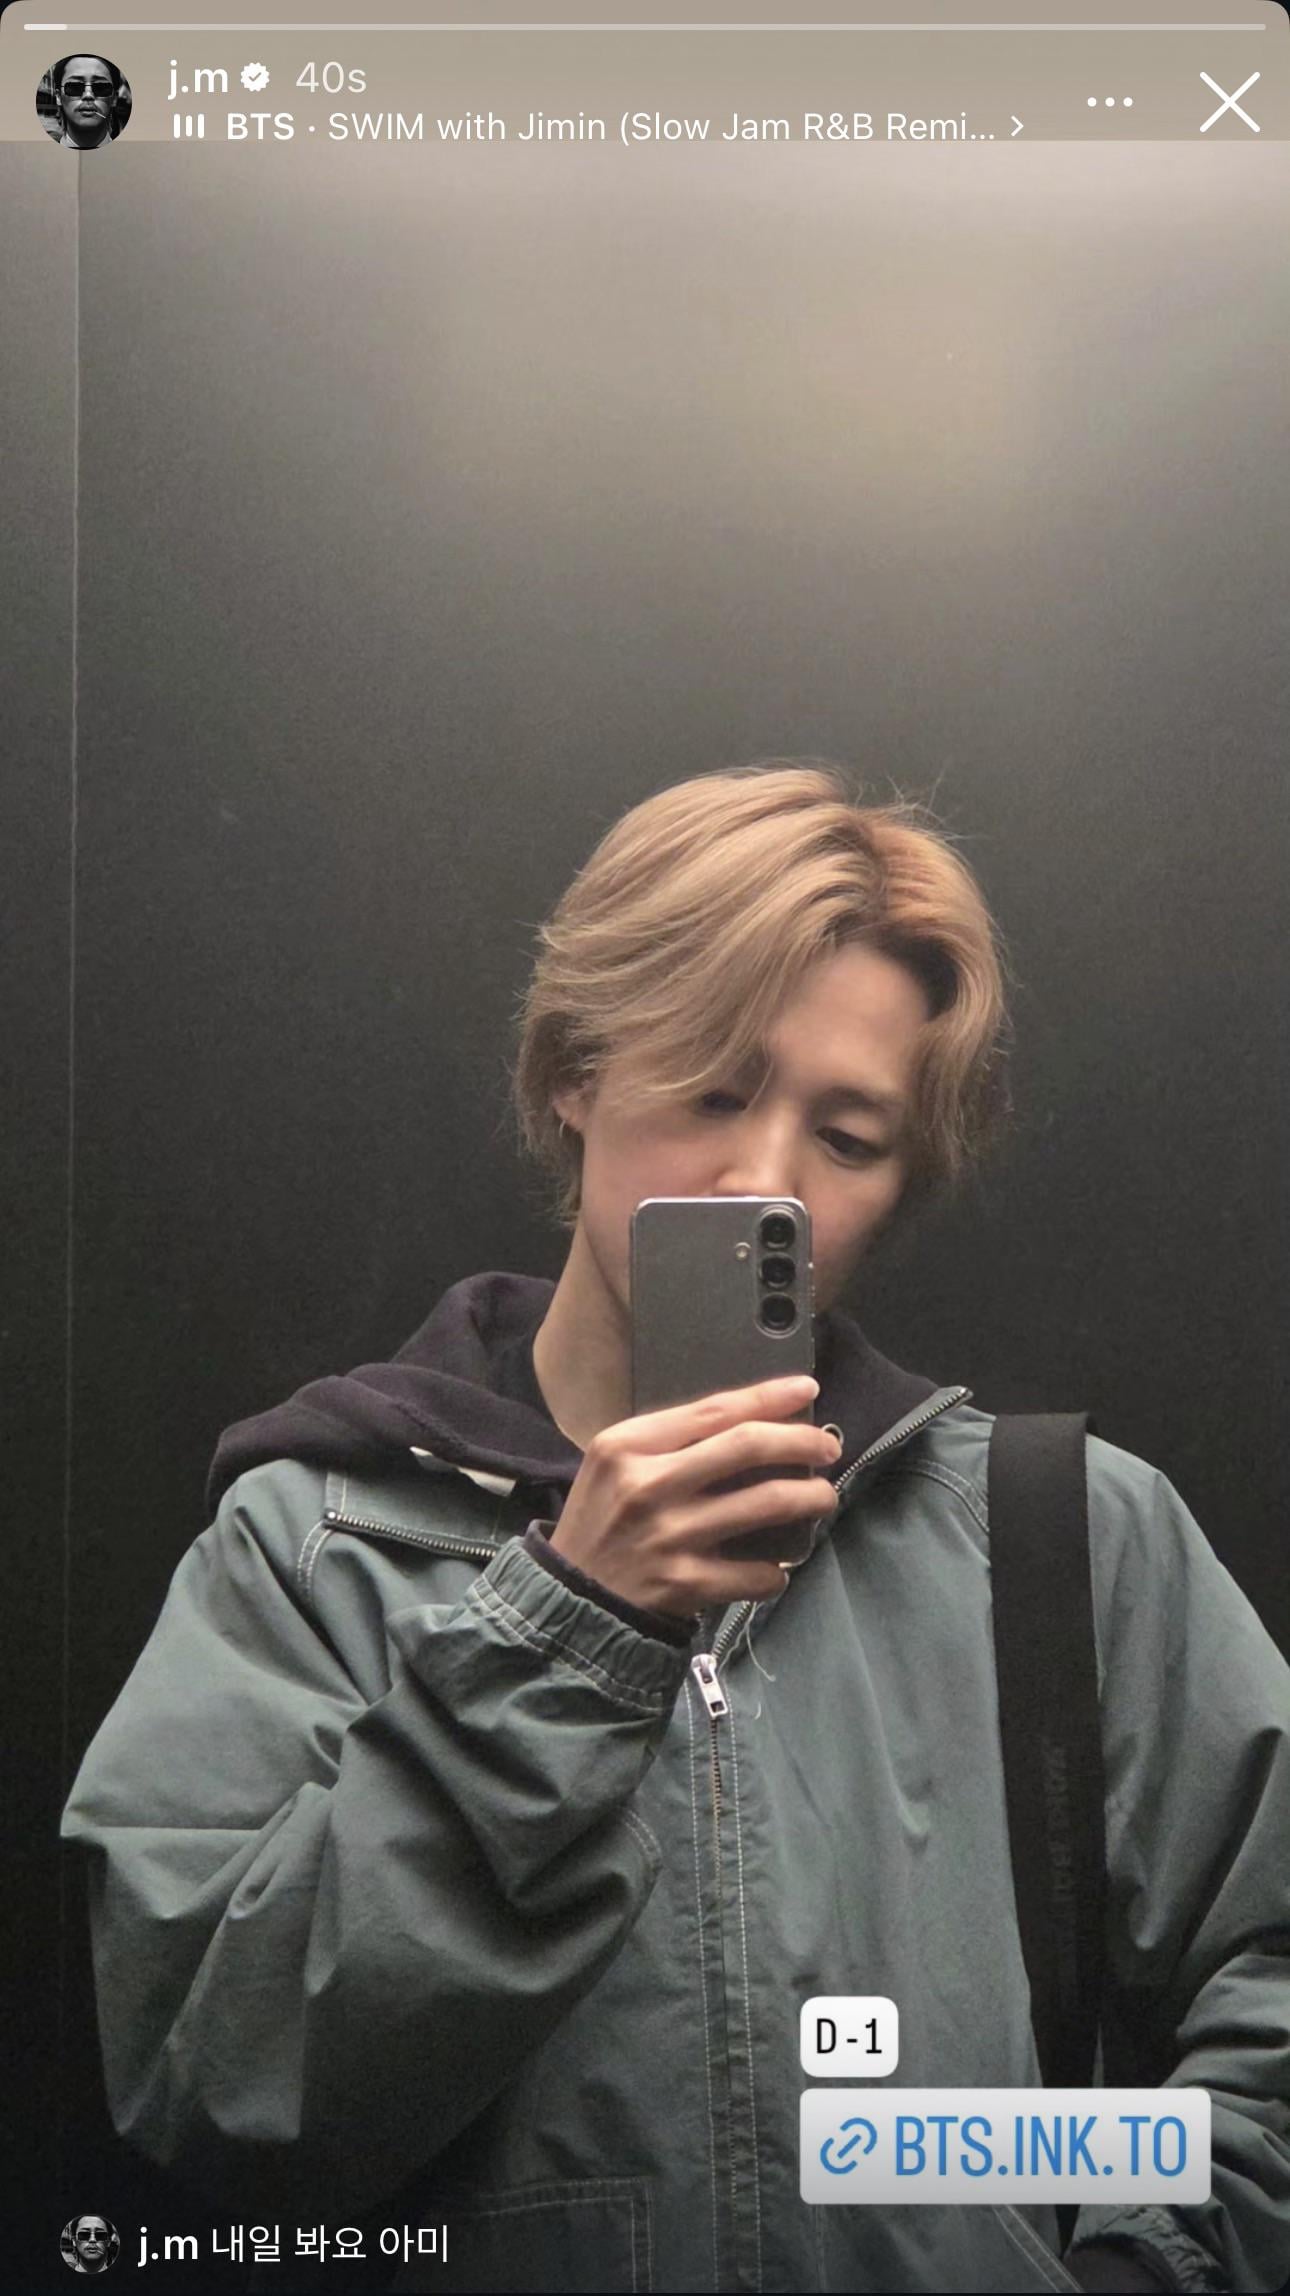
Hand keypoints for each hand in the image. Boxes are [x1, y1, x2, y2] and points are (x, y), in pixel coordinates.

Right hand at [550, 1376, 840, 1617]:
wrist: (570, 1600)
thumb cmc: (601, 1523)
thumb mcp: (615, 1465)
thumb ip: (670, 1442)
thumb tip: (751, 1423)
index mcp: (628, 1445)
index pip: (714, 1410)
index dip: (768, 1397)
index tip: (806, 1389)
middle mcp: (650, 1485)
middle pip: (747, 1447)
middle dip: (801, 1441)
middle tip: (827, 1446)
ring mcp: (669, 1536)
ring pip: (765, 1505)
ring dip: (809, 1498)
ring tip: (822, 1497)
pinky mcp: (685, 1584)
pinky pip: (756, 1573)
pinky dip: (777, 1570)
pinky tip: (778, 1567)